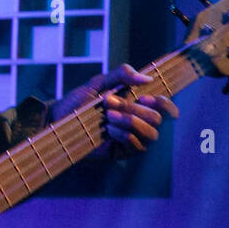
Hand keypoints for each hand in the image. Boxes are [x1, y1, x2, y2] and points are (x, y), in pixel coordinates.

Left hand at [50, 63, 178, 157]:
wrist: (60, 118)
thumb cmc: (81, 100)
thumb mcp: (100, 82)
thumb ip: (122, 75)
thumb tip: (147, 79)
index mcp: (140, 106)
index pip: (168, 109)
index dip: (164, 103)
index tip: (143, 96)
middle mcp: (141, 123)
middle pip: (157, 119)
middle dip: (133, 108)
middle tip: (108, 102)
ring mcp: (134, 139)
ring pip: (152, 134)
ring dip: (130, 122)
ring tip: (108, 116)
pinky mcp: (123, 152)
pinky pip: (136, 146)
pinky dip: (124, 134)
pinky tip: (108, 130)